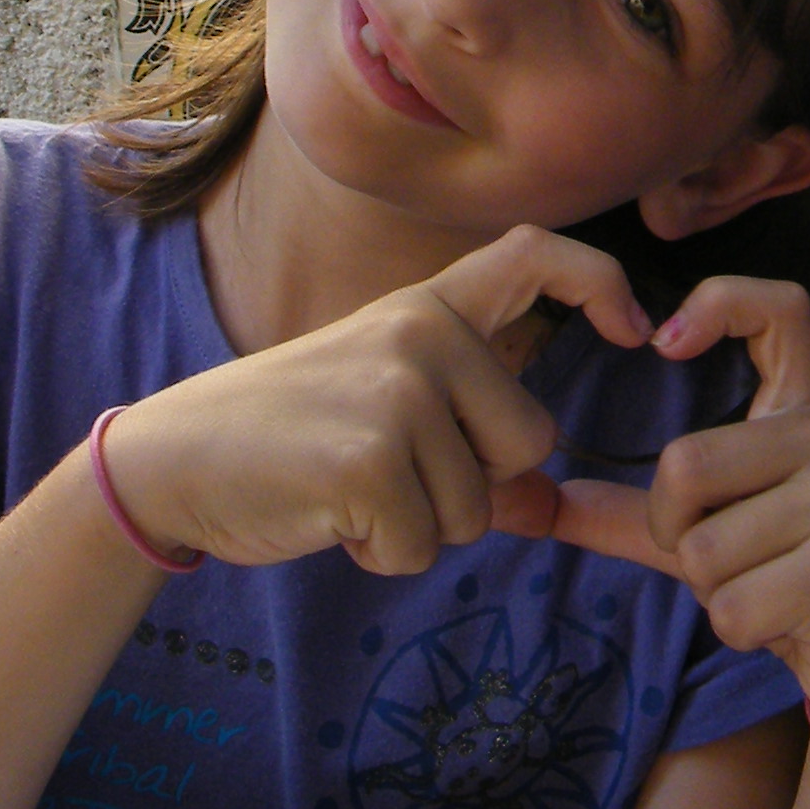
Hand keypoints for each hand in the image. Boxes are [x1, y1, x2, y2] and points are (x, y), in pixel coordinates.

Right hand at [102, 226, 650, 576]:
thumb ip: (471, 447)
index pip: (535, 255)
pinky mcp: (371, 459)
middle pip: (528, 442)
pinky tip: (331, 517)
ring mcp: (397, 392)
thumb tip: (554, 508)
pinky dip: (383, 553)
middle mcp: (421, 334)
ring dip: (419, 527)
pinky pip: (425, 545)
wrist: (172, 462)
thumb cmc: (286, 441)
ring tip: (346, 489)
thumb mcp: (385, 418)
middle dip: (473, 486)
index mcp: (426, 308)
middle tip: (386, 471)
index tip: (637, 331)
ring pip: (479, 509)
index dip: (601, 283)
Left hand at [545, 275, 809, 765]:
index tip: (663, 343)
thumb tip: (544, 504)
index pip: (779, 310)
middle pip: (683, 465)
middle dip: (678, 535)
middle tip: (735, 562)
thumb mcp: (721, 538)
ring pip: (702, 551)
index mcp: (808, 416)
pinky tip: (789, 624)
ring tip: (773, 593)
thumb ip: (638, 515)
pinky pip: (731, 606)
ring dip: (716, 594)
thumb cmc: (805, 590)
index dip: (719, 301)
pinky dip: (739, 630)